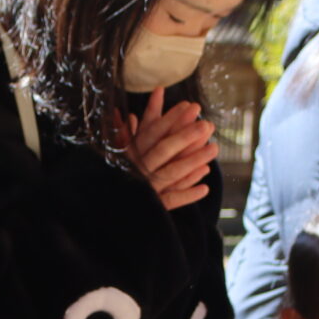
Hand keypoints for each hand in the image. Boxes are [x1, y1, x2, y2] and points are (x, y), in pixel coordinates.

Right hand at [114, 88, 216, 210]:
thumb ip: (122, 134)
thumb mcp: (115, 153)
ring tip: (214, 148)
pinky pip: (171, 200)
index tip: (189, 106)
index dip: (171, 118)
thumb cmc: (114, 176)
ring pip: (172, 172)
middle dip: (186, 136)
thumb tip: (128, 115)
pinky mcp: (152, 205)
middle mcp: (139, 168)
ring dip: (194, 160)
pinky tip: (205, 188)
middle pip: (164, 149)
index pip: (152, 131)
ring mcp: (146, 187)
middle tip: (206, 124)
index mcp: (131, 153)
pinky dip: (188, 195)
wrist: (104, 211)